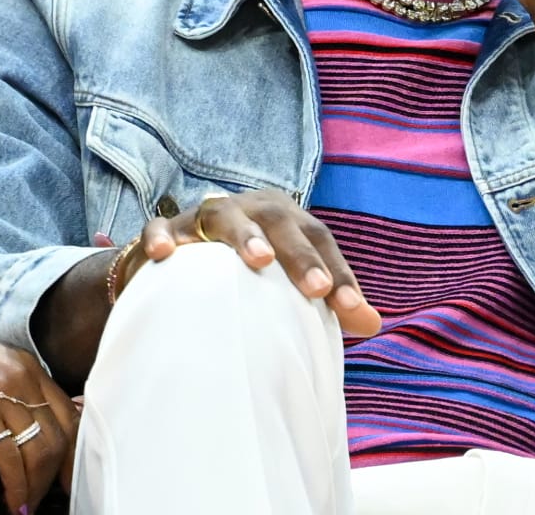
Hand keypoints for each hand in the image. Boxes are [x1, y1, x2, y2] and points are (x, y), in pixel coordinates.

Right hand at [0, 314, 77, 512]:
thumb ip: (17, 389)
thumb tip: (29, 428)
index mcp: (29, 367)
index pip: (69, 414)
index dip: (72, 452)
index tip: (67, 477)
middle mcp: (24, 378)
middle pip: (59, 437)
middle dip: (57, 476)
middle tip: (47, 497)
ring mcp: (3, 394)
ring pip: (40, 451)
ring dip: (36, 488)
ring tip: (26, 505)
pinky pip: (10, 459)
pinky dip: (16, 488)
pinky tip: (12, 501)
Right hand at [124, 189, 381, 336]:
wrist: (184, 259)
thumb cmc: (250, 273)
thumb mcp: (290, 283)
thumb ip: (329, 301)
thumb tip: (373, 324)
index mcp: (283, 219)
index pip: (318, 238)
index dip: (337, 270)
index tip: (351, 309)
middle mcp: (248, 210)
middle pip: (278, 221)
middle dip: (298, 253)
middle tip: (316, 288)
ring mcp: (204, 218)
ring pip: (224, 215)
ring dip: (243, 235)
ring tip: (259, 259)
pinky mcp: (165, 231)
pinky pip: (160, 228)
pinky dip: (163, 238)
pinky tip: (164, 255)